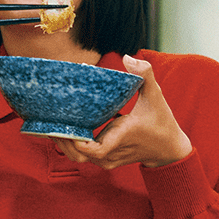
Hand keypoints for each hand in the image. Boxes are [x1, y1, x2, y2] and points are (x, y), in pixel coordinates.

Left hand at [52, 55, 192, 169]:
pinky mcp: (105, 161)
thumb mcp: (156, 96)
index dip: (76, 141)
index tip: (63, 126)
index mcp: (121, 137)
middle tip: (49, 120)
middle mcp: (111, 152)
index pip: (93, 150)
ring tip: (52, 123)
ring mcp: (107, 160)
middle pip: (77, 155)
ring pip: (77, 158)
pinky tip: (63, 128)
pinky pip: (82, 157)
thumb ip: (145, 75)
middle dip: (62, 140)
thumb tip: (127, 58)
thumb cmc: (162, 122)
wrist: (169, 150)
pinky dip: (71, 146)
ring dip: (64, 143)